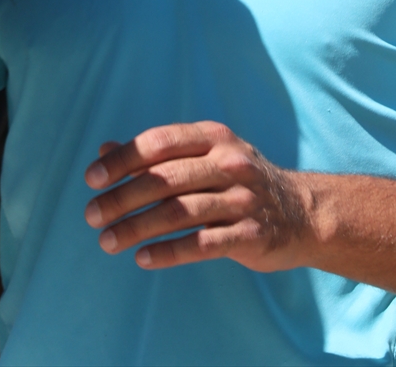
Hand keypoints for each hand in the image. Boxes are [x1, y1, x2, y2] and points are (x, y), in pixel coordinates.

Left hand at [84, 121, 307, 271]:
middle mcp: (229, 163)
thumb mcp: (204, 155)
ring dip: (137, 228)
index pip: (158, 143)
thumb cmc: (237, 181)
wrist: (304, 213)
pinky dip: (169, 252)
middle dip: (122, 198)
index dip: (122, 160)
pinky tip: (142, 258)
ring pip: (179, 213)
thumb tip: (103, 150)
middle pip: (164, 179)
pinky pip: (203, 244)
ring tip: (107, 241)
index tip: (91, 179)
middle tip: (91, 216)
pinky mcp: (253, 235)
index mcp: (213, 137)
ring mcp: (243, 199)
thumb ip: (156, 154)